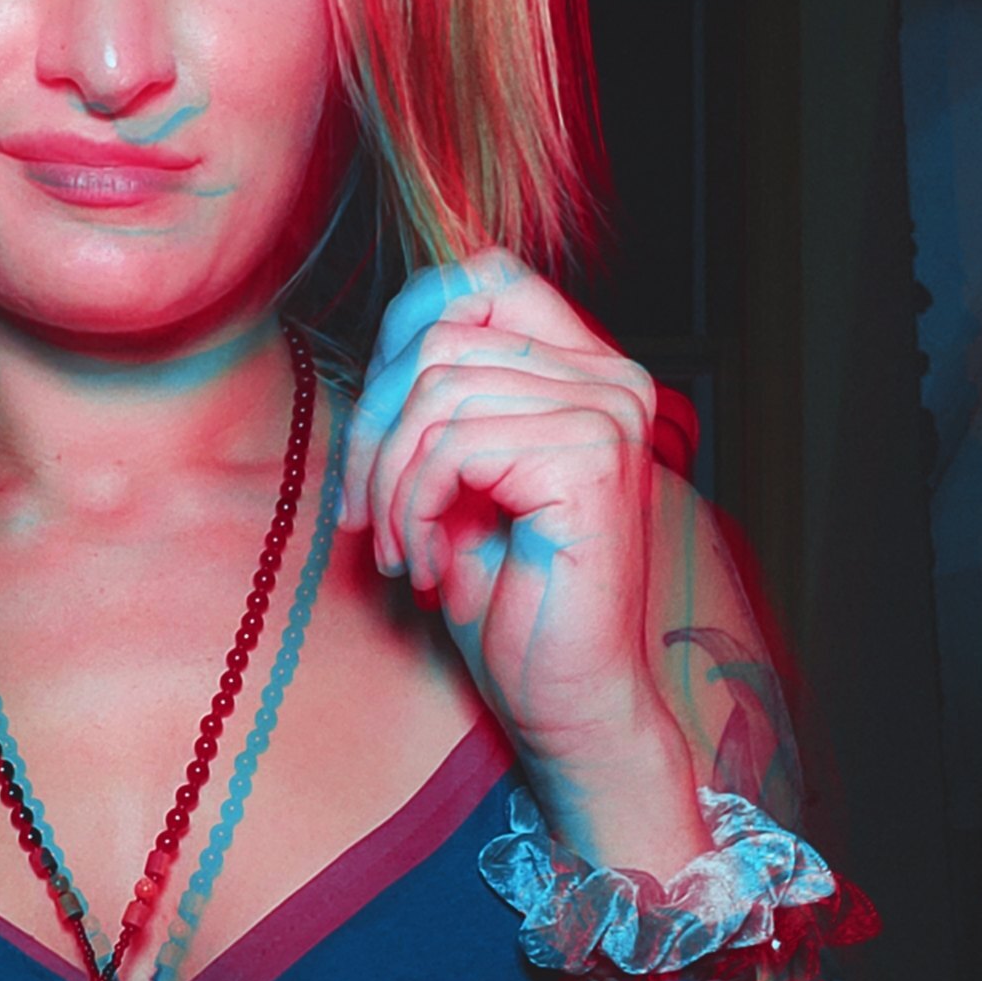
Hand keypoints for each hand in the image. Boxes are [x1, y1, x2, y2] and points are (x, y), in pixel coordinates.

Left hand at [341, 251, 666, 774]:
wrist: (567, 701)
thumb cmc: (513, 603)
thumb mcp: (459, 481)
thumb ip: (441, 400)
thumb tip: (389, 340)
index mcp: (589, 372)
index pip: (483, 280)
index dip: (405, 334)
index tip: (376, 430)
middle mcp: (613, 380)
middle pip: (440, 341)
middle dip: (374, 433)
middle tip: (368, 517)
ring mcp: (609, 415)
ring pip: (436, 393)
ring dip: (389, 482)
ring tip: (400, 549)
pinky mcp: (591, 461)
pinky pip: (453, 444)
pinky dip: (413, 506)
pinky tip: (427, 564)